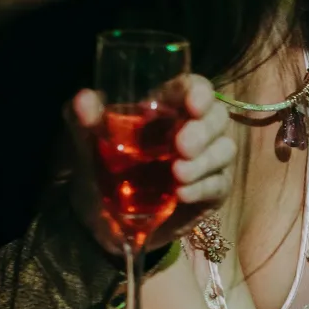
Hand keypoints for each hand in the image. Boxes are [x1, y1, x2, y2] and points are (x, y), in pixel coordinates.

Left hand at [66, 75, 237, 252]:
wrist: (100, 220)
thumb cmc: (97, 170)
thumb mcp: (83, 143)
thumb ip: (83, 119)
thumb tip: (84, 100)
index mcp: (165, 109)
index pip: (193, 88)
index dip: (199, 92)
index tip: (192, 104)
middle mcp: (191, 129)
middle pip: (218, 117)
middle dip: (204, 130)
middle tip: (181, 146)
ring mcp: (205, 161)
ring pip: (225, 150)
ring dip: (205, 161)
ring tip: (178, 174)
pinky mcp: (210, 192)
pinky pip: (219, 185)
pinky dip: (203, 187)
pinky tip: (182, 194)